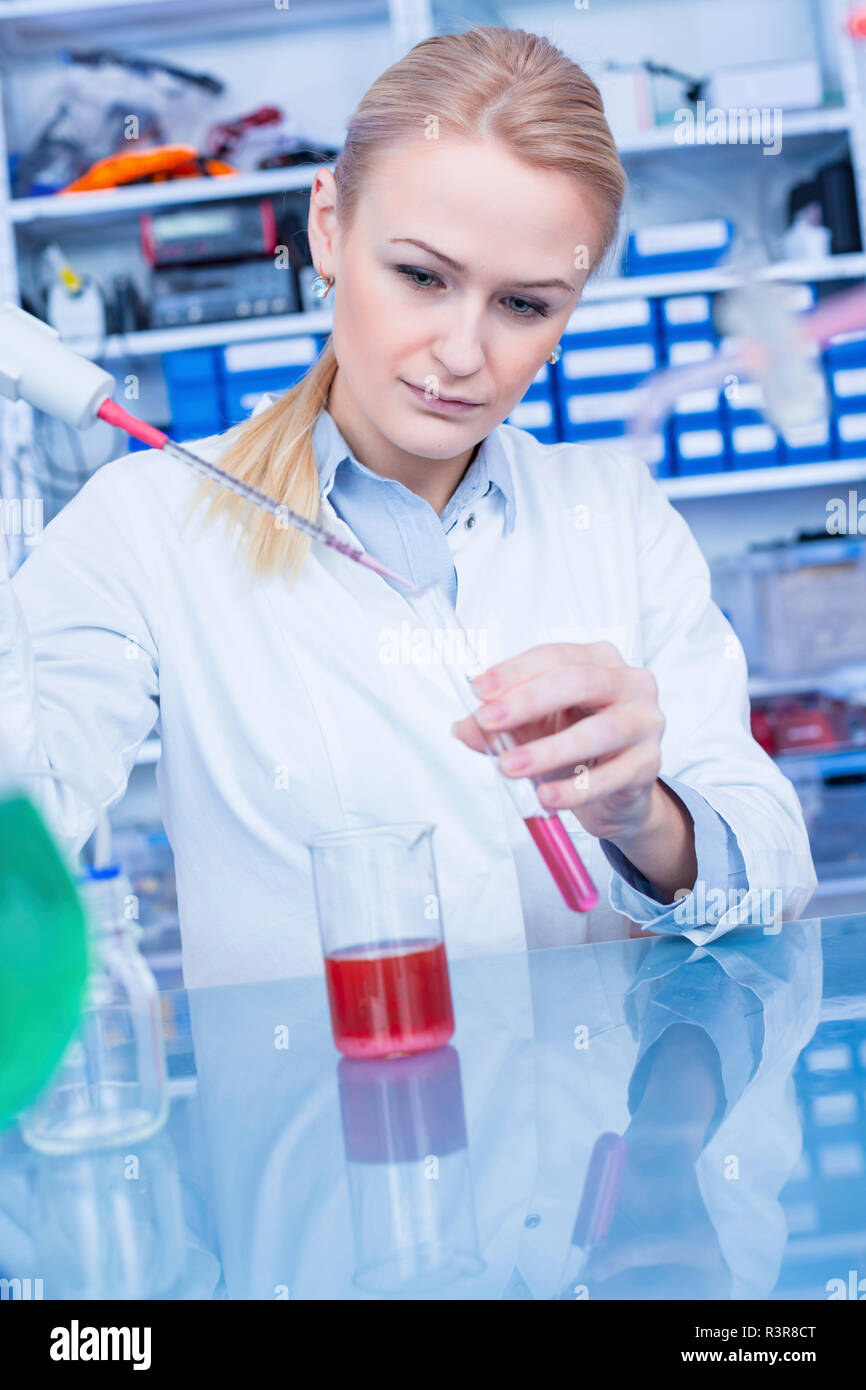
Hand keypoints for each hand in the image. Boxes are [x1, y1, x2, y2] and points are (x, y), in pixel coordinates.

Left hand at [451, 641, 665, 841]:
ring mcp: (645, 722)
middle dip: (528, 701)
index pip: (555, 656)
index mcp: (598, 661)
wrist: (615, 794)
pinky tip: (546, 797)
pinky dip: (575, 789)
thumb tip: (463, 727)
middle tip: (488, 721)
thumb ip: (500, 727)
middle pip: (580, 681)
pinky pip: (612, 777)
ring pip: (599, 730)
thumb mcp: (532, 730)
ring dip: (549, 750)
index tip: (478, 690)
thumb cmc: (576, 747)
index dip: (515, 672)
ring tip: (509, 767)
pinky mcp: (650, 764)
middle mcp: (629, 683)